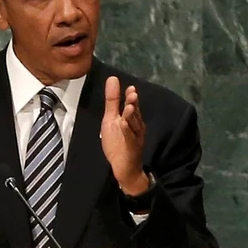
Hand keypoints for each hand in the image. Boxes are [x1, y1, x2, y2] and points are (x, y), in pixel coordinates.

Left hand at [101, 77, 149, 195]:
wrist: (125, 167)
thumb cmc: (119, 142)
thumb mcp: (111, 119)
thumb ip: (112, 101)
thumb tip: (113, 79)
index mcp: (131, 119)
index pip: (132, 106)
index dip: (131, 98)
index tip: (130, 88)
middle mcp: (136, 127)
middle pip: (134, 114)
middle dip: (133, 104)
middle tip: (132, 94)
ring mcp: (135, 137)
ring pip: (134, 126)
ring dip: (131, 116)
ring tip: (128, 107)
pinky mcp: (131, 148)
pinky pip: (129, 139)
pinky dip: (127, 132)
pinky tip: (123, 124)